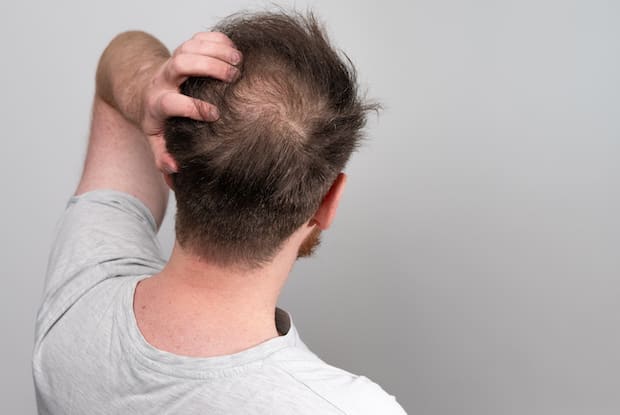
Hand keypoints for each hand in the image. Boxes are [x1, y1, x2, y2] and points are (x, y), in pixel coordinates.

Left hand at [142, 32, 241, 172]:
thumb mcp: (156, 140)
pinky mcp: (184, 49)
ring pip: (189, 47)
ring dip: (215, 50)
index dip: (192, 107)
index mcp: (156, 103)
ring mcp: (173, 61)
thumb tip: (175, 170)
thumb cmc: (157, 119)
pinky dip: (217, 40)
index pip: (170, 102)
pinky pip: (198, 38)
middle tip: (233, 75)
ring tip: (239, 60)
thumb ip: (163, 156)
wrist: (144, 90)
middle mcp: (163, 79)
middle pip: (179, 64)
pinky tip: (234, 49)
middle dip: (207, 66)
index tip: (215, 114)